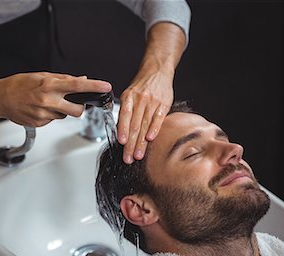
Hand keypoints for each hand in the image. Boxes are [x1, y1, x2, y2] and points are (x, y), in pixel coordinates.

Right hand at [0, 72, 111, 126]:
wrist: (0, 98)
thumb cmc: (19, 84)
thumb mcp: (42, 76)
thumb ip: (64, 79)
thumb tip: (82, 80)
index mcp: (50, 85)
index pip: (78, 85)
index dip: (94, 87)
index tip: (106, 87)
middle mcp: (48, 100)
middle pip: (77, 110)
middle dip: (79, 107)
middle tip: (72, 101)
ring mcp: (43, 114)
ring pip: (64, 115)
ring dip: (61, 110)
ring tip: (46, 102)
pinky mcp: (40, 123)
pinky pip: (53, 120)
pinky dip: (50, 115)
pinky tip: (39, 108)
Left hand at [117, 22, 185, 163]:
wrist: (157, 71)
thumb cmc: (142, 86)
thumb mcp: (129, 95)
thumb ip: (126, 112)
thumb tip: (120, 131)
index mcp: (128, 97)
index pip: (124, 116)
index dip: (122, 130)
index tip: (121, 143)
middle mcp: (140, 99)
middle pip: (134, 125)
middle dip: (130, 144)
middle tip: (128, 157)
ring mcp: (152, 101)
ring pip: (145, 125)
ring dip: (141, 142)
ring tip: (138, 155)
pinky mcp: (164, 104)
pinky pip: (158, 118)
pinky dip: (154, 129)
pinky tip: (151, 139)